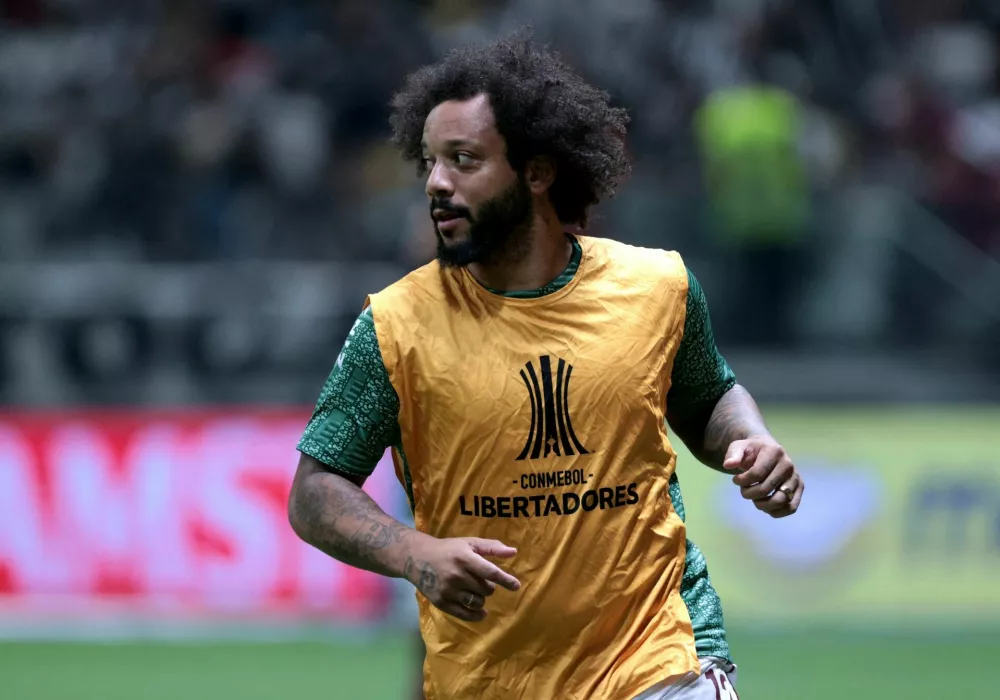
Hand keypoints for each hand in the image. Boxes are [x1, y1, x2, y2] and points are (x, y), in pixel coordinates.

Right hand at [401, 535, 520, 622]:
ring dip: (481, 599)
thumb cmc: (449, 549)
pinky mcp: (441, 602)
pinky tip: (481, 612)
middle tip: (480, 580)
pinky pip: (465, 614)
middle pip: (486, 589)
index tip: (516, 586)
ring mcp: (448, 590)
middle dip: (488, 587)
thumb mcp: (469, 543)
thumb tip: (513, 552)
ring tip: (474, 591)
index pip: (490, 572)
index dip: (506, 580)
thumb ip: (492, 547)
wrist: (418, 558)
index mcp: (465, 558)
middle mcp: (457, 575)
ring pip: (477, 602)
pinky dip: (476, 615)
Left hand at [723, 436, 803, 517]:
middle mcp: (788, 464)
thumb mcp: (738, 447)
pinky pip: (791, 508)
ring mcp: (795, 477)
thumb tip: (728, 465)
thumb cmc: (750, 451)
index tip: (735, 480)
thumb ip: (732, 455)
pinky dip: (776, 512)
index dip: (742, 481)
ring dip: (762, 505)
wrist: (766, 451)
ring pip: (780, 501)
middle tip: (744, 490)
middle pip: (766, 489)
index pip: (757, 473)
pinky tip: (764, 506)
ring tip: (755, 499)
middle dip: (749, 494)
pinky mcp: (799, 488)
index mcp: (774, 451)